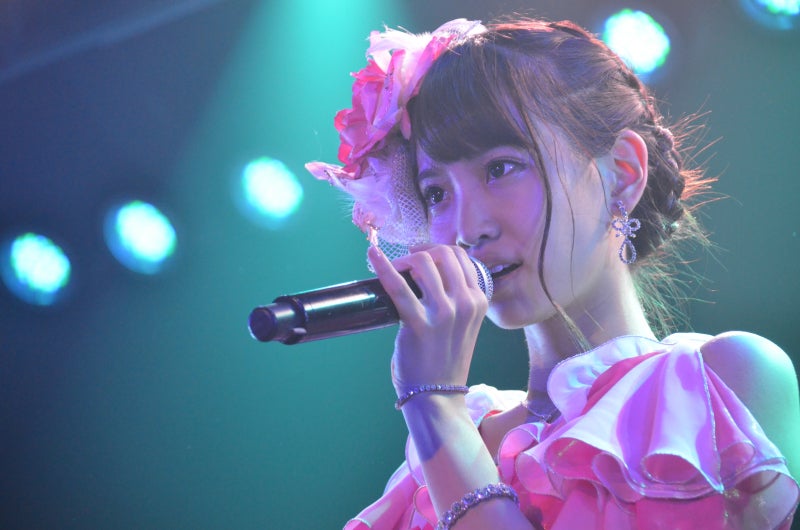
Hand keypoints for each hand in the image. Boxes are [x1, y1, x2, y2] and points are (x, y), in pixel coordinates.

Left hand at [367, 244, 488, 394]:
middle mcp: (465, 303)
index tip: (419, 257)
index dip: (436, 251)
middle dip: (420, 252)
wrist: (437, 397)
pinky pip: (398, 286)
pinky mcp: (418, 323)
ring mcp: (444, 313)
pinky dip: (382, 266)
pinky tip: (372, 255)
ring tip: (393, 269)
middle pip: (443, 254)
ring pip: (423, 262)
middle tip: (404, 264)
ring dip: (403, 260)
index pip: (460, 257)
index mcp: (478, 300)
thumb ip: (455, 299)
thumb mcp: (463, 325)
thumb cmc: (444, 361)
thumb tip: (426, 274)